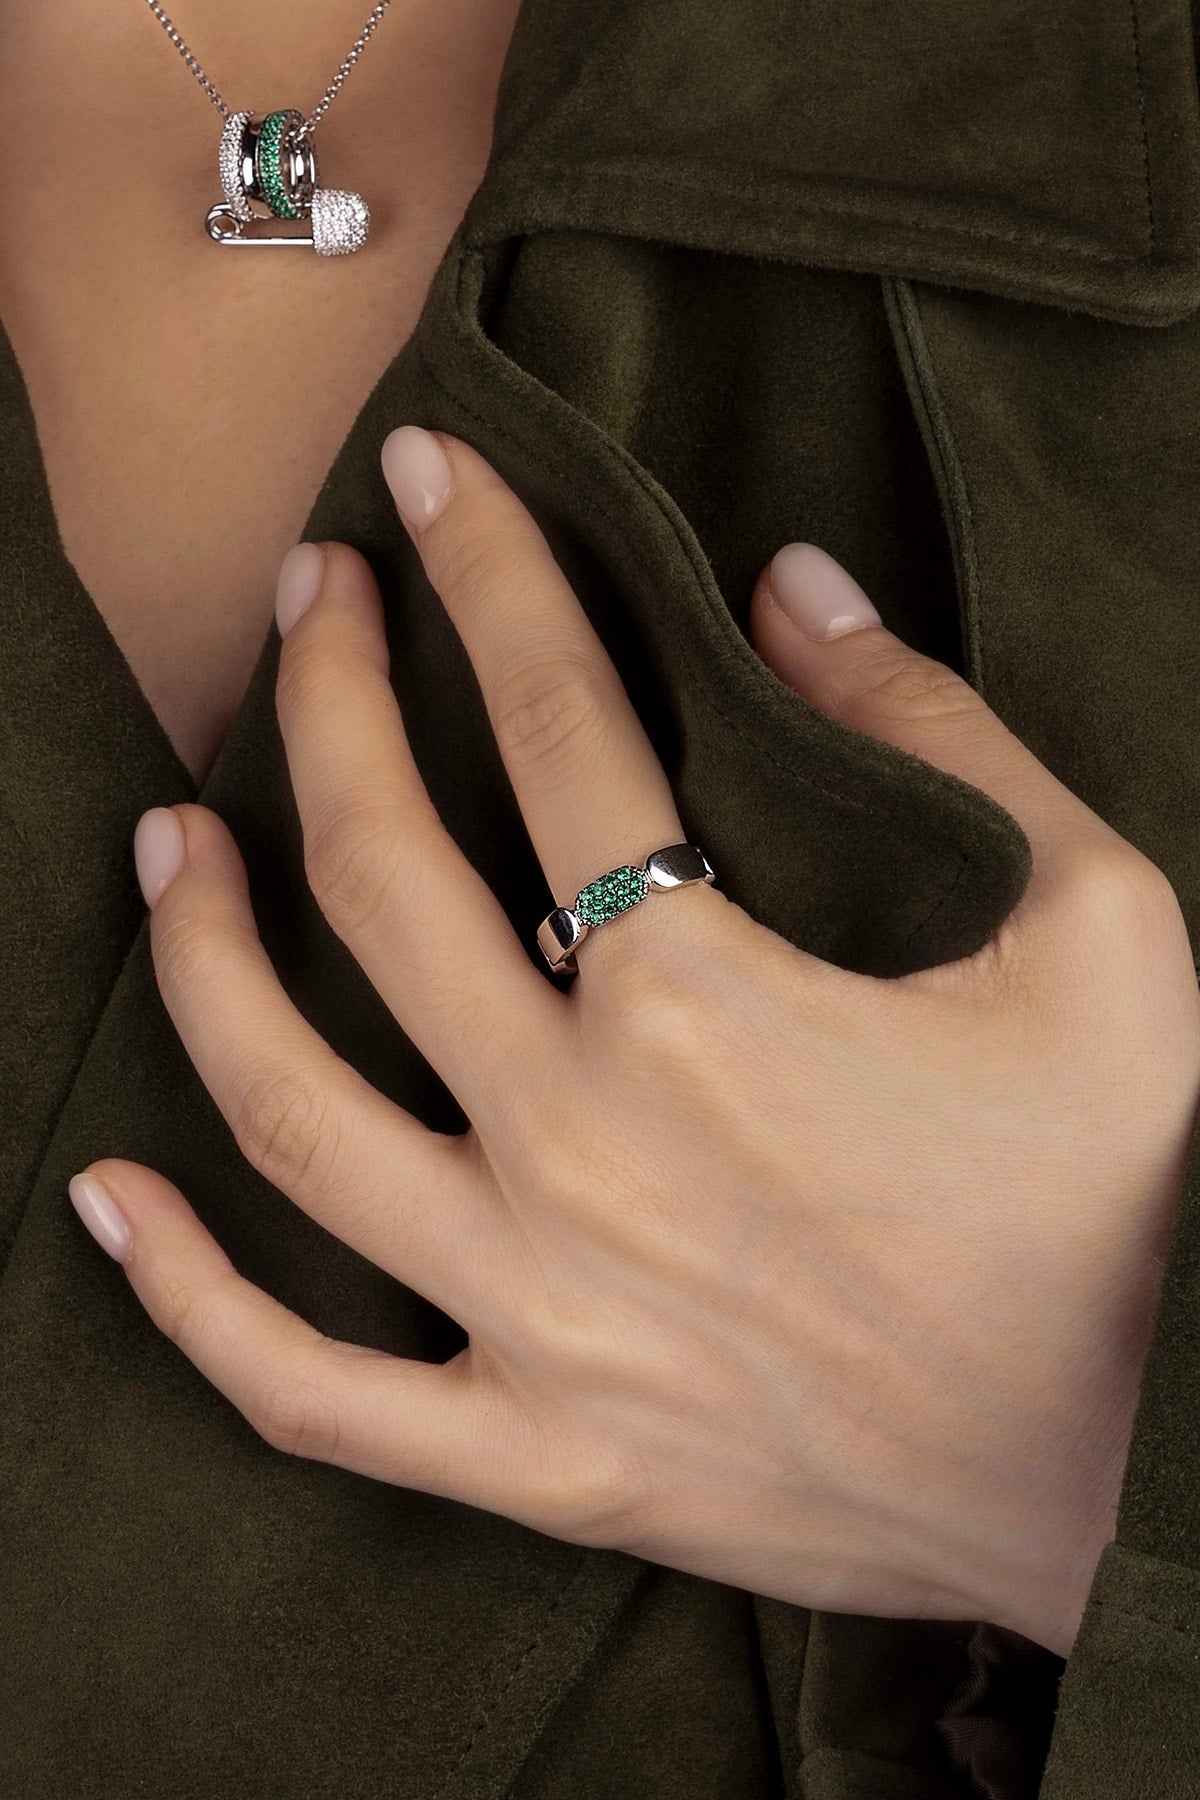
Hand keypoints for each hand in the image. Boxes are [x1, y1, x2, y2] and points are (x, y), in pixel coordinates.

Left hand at [71, 428, 1199, 1657]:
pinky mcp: (539, 1455)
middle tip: (310, 602)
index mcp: (715, 1007)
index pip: (561, 731)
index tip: (435, 477)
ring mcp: (540, 1314)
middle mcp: (588, 1147)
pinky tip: (106, 1194)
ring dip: (199, 954)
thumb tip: (793, 587)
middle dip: (327, 701)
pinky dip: (187, 1301)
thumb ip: (936, 737)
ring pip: (287, 1109)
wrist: (1136, 1467)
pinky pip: (306, 1389)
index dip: (492, 572)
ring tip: (166, 837)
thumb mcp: (1101, 929)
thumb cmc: (1129, 1195)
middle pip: (382, 877)